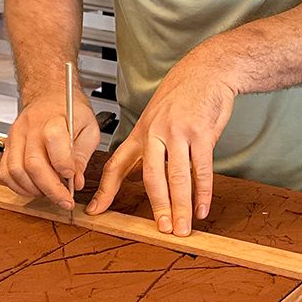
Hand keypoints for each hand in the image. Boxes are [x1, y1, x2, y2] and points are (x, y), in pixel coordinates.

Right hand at [0, 85, 100, 207]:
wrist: (49, 95)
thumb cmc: (70, 111)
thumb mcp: (88, 128)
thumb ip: (82, 156)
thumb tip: (75, 182)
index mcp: (54, 119)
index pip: (53, 141)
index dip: (63, 164)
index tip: (72, 178)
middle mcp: (30, 128)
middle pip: (33, 164)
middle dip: (50, 189)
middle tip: (64, 201)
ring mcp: (15, 136)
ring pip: (16, 171)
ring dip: (34, 190)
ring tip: (50, 194)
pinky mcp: (7, 145)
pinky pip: (5, 172)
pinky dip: (18, 186)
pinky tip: (34, 189)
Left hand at [88, 50, 237, 234]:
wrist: (205, 71)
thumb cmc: (181, 97)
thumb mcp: (155, 118)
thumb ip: (149, 147)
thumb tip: (143, 177)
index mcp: (140, 132)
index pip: (117, 164)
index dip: (105, 190)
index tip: (96, 211)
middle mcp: (156, 132)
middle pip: (151, 176)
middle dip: (157, 206)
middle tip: (162, 229)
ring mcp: (178, 132)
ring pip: (178, 177)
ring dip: (181, 206)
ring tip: (183, 227)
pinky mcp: (202, 132)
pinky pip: (201, 168)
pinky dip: (203, 192)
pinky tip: (202, 208)